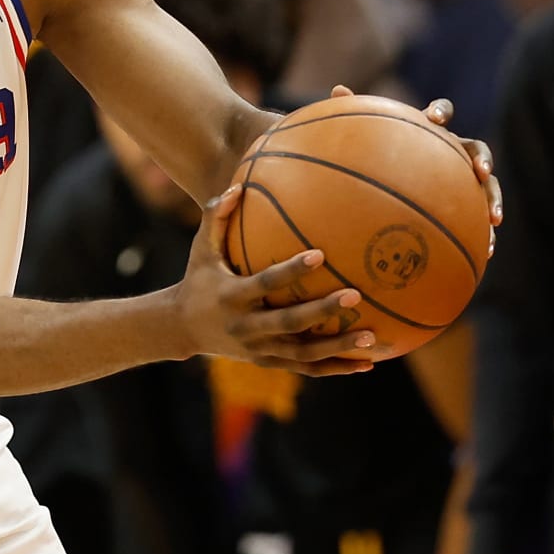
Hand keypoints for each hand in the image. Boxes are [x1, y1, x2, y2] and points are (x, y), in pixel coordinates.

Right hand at [174, 184, 377, 374]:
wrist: (182, 327)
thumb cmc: (197, 279)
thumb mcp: (200, 249)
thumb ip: (215, 217)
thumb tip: (238, 186)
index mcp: (232, 296)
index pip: (265, 283)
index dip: (291, 271)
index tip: (320, 254)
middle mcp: (245, 326)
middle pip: (290, 322)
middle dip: (323, 310)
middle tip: (355, 294)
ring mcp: (258, 349)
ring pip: (303, 352)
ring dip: (337, 347)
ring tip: (372, 337)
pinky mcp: (267, 362)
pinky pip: (306, 368)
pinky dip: (335, 368)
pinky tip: (366, 365)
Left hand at [331, 86, 502, 228]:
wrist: (390, 184)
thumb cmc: (380, 154)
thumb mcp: (367, 138)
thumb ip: (356, 116)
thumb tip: (337, 89)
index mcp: (432, 131)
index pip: (442, 112)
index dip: (440, 112)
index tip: (433, 119)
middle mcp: (453, 151)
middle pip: (477, 148)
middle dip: (482, 159)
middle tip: (481, 171)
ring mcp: (464, 178)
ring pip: (488, 185)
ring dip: (493, 199)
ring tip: (493, 219)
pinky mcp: (468, 204)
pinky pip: (481, 217)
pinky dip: (485, 232)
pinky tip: (486, 249)